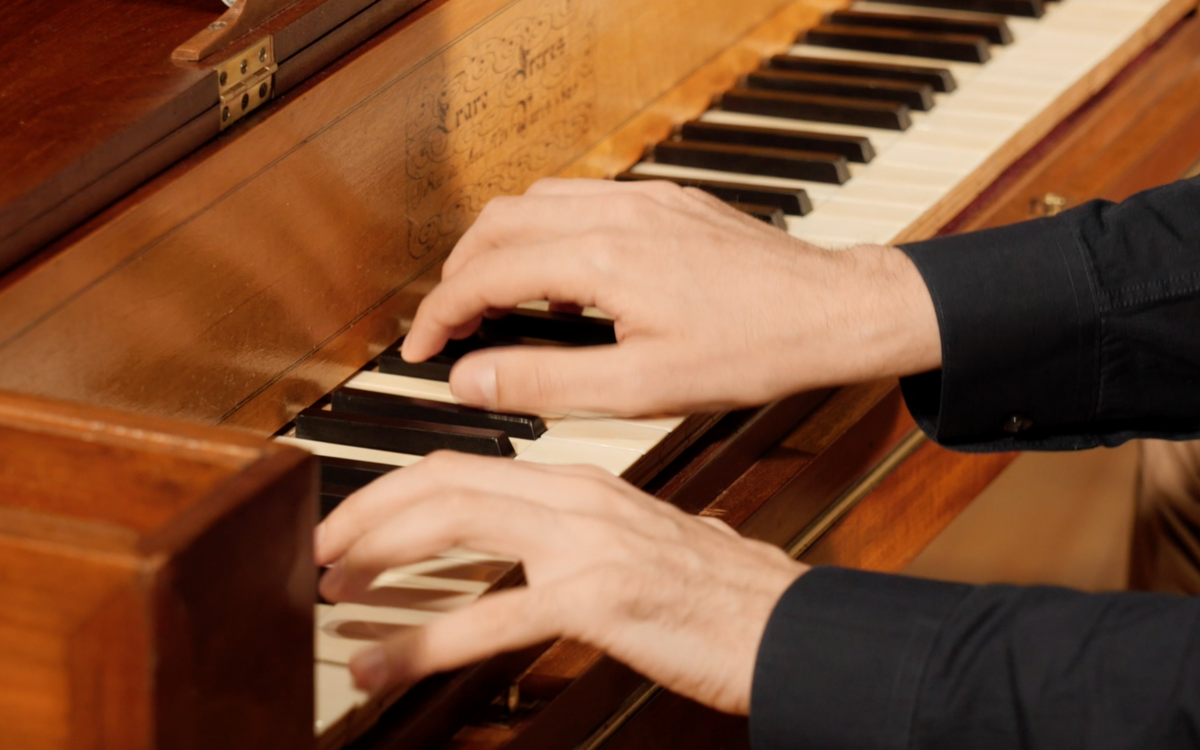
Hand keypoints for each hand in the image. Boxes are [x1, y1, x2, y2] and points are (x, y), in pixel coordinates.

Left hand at [313, 452, 807, 714]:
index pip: (466, 465)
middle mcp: (577, 499)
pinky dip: (421, 640)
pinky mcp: (597, 598)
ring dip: (377, 554)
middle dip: (367, 511)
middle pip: (443, 480)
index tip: (356, 522)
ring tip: (332, 591)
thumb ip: (576, 547)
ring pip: (453, 522)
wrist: (788, 625)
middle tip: (322, 550)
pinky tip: (383, 665)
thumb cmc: (718, 596)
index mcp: (583, 486)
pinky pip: (488, 615)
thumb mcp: (638, 550)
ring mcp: (586, 544)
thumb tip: (524, 568)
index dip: (396, 489)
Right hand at [402, 178, 939, 415]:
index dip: (440, 315)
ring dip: (500, 247)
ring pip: (537, 202)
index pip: (486, 275)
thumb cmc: (754, 351)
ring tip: (495, 303)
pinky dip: (548, 233)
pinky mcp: (669, 200)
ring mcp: (644, 199)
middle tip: (451, 327)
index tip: (421, 350)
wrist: (836, 311)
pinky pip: (584, 199)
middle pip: (498, 224)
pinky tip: (564, 280)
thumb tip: (472, 382)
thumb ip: (546, 383)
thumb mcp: (643, 389)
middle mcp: (616, 213)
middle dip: (459, 275)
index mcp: (602, 259)